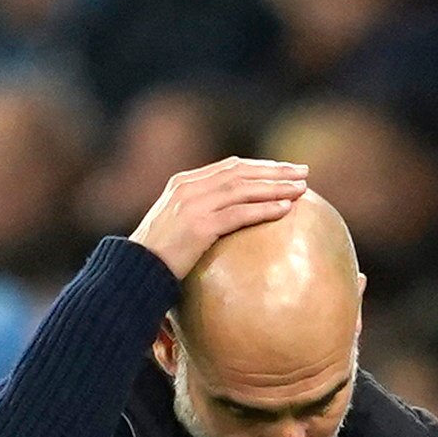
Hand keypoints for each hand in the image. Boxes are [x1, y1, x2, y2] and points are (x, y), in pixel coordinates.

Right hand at [130, 158, 309, 280]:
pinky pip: (238, 214)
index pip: (229, 167)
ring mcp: (192, 205)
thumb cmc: (158, 254)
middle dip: (274, 171)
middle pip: (240, 172)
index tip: (285, 169)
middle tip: (303, 172)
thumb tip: (232, 218)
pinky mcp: (199, 226)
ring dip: (275, 187)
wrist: (134, 269)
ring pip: (242, 189)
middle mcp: (188, 188)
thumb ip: (201, 212)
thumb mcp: (177, 224)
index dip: (260, 166)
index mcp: (183, 182)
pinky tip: (285, 210)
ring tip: (301, 189)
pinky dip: (264, 209)